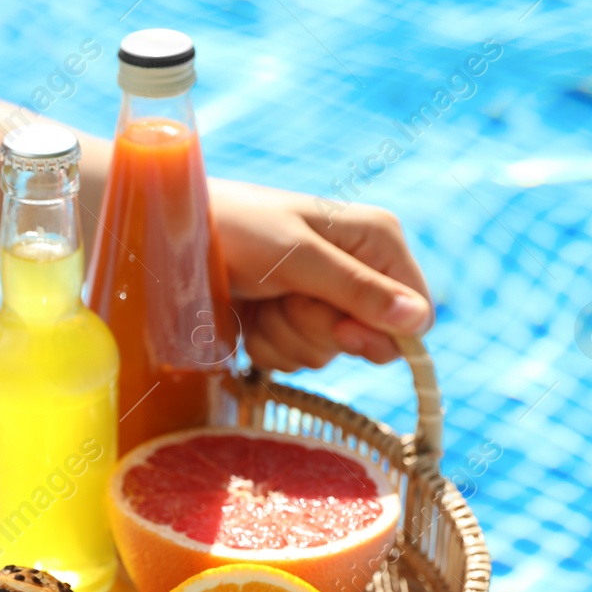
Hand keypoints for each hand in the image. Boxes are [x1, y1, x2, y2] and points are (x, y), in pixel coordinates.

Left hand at [211, 180, 433, 371]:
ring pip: (327, 354)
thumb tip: (419, 320)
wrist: (172, 239)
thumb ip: (357, 290)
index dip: (381, 333)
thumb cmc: (233, 230)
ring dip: (285, 336)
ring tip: (260, 298)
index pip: (415, 312)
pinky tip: (248, 316)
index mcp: (377, 240)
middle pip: (368, 341)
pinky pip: (294, 361)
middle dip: (317, 329)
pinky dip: (266, 345)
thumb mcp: (296, 257)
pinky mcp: (290, 324)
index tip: (341, 330)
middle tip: (282, 297)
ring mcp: (322, 301)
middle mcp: (358, 271)